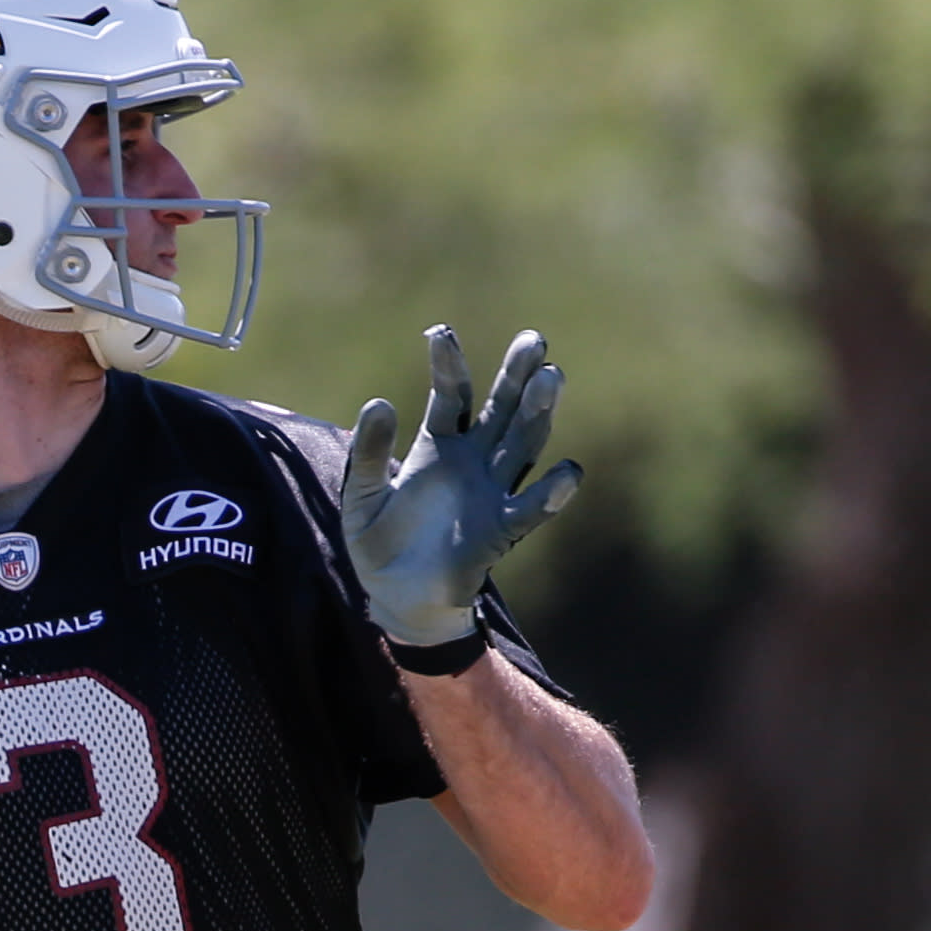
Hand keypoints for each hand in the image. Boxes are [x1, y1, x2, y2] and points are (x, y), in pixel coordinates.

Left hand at [338, 326, 582, 647]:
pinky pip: (530, 508)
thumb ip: (370, 452)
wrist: (395, 598)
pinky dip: (551, 493)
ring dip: (538, 413)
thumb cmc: (379, 542)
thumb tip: (377, 402)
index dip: (448, 364)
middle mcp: (473, 460)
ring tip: (552, 378)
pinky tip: (568, 472)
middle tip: (534, 340)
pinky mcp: (500, 530)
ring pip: (523, 444)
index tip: (440, 333)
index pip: (450, 394)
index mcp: (437, 445)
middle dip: (517, 375)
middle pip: (502, 408)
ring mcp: (491, 492)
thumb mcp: (362, 494)